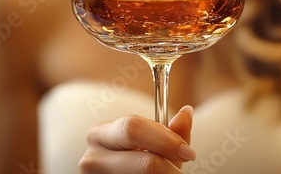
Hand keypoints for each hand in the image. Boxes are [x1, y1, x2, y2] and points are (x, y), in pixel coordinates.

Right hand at [79, 105, 194, 173]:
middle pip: (143, 162)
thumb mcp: (153, 148)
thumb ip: (171, 133)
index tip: (187, 152)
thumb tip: (186, 112)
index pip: (133, 128)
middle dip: (168, 166)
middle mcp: (92, 157)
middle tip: (179, 171)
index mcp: (101, 134)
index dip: (165, 140)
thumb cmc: (136, 167)